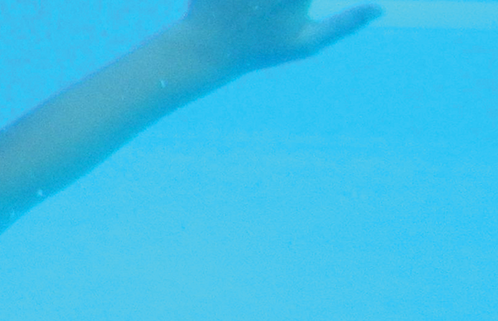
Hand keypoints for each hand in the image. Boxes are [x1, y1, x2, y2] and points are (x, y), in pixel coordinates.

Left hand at [178, 0, 382, 70]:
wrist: (207, 49)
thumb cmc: (260, 49)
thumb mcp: (306, 43)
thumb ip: (345, 24)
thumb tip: (380, 9)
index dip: (303, 2)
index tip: (300, 6)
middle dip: (285, 3)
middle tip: (278, 7)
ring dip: (264, 1)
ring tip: (263, 7)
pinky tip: (245, 5)